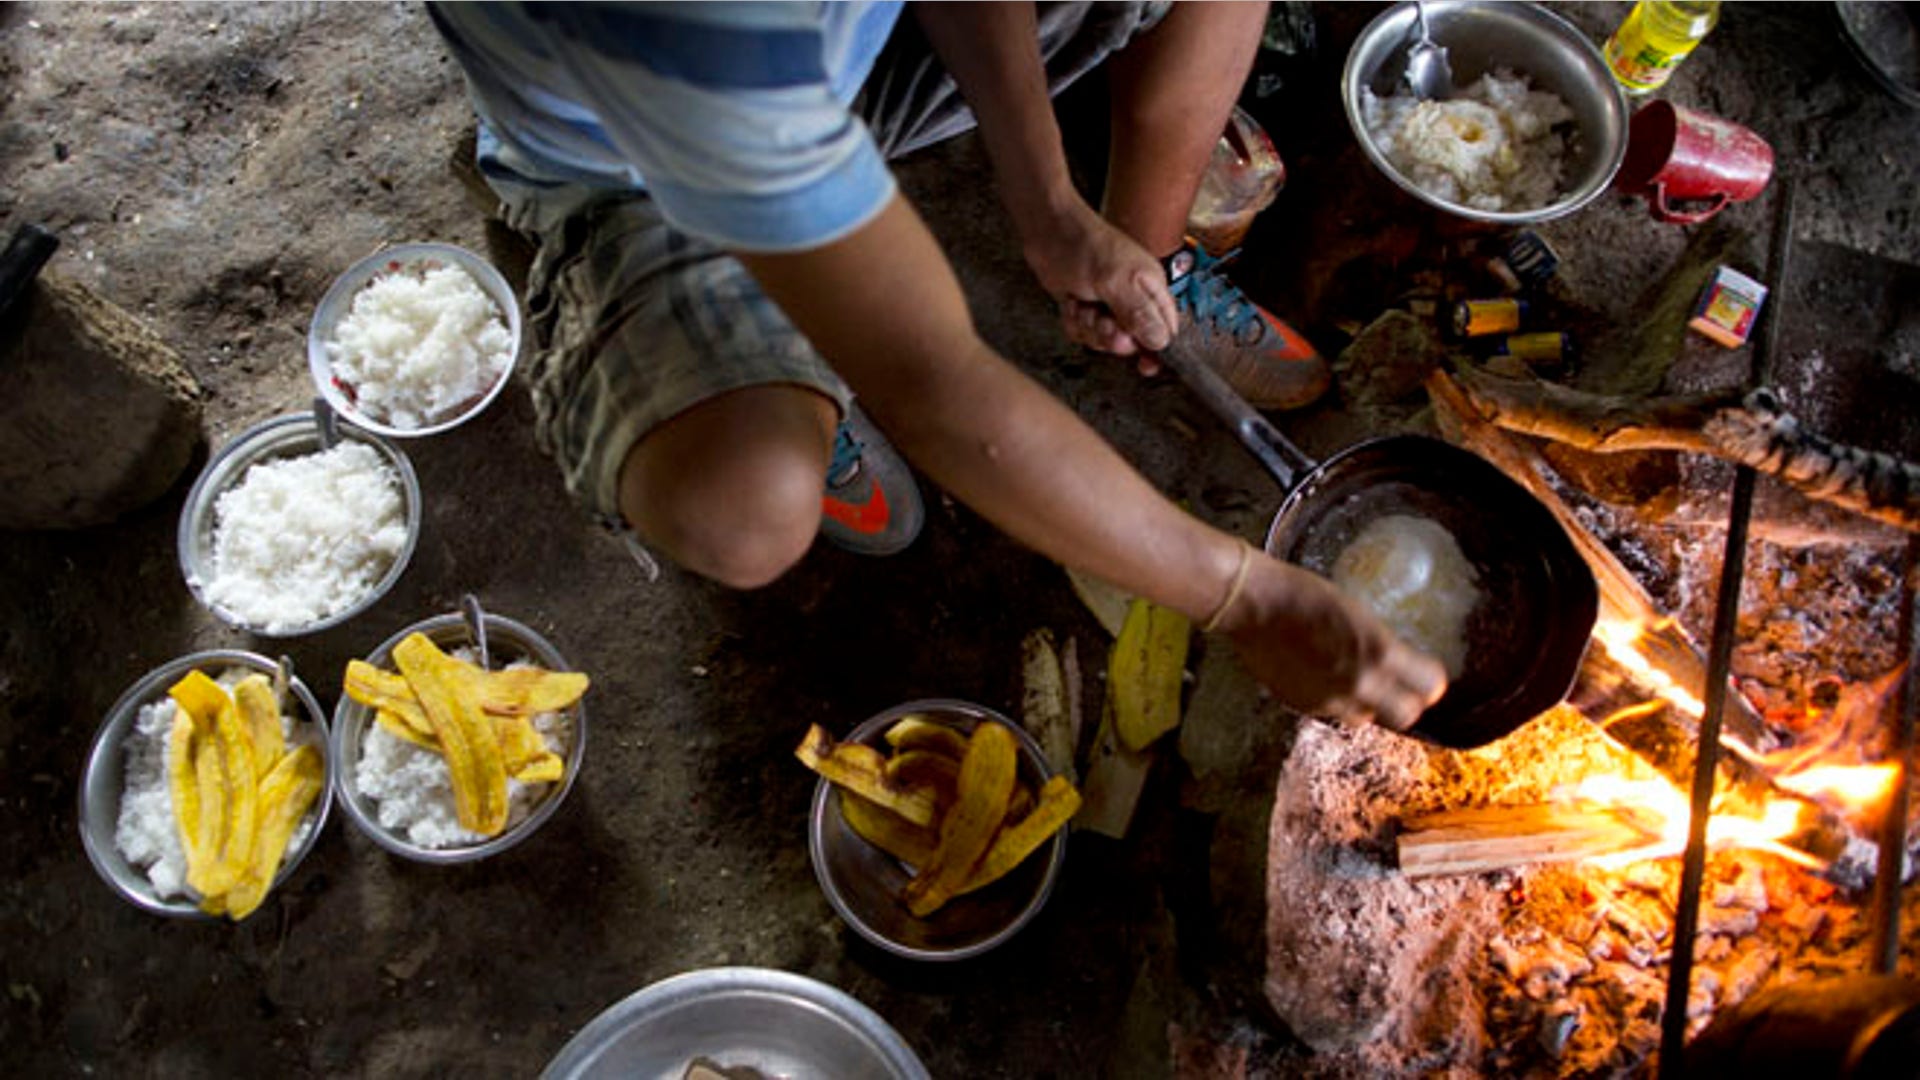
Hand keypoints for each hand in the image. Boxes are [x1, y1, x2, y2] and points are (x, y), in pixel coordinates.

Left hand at [1020, 199, 1177, 356]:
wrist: (1046, 231)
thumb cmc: (1083, 246)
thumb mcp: (1115, 282)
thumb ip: (1138, 313)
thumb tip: (1162, 342)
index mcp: (1152, 288)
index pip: (1166, 329)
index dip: (1157, 349)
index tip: (1144, 365)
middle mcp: (1134, 298)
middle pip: (1133, 341)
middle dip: (1111, 336)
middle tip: (1100, 319)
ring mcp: (1109, 304)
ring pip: (1105, 340)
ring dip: (1089, 327)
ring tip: (1082, 303)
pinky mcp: (1088, 308)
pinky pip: (1085, 333)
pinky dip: (1074, 323)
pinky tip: (1070, 303)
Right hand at [1218, 554, 1448, 732]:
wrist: (1254, 604)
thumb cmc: (1304, 594)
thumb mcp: (1357, 613)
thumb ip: (1378, 645)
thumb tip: (1393, 662)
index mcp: (1379, 654)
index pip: (1430, 686)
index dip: (1430, 681)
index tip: (1426, 674)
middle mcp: (1360, 685)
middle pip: (1406, 716)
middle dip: (1406, 703)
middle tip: (1401, 688)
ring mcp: (1330, 701)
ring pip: (1365, 718)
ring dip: (1368, 704)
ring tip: (1356, 680)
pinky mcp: (1303, 706)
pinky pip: (1331, 712)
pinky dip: (1334, 699)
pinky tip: (1322, 675)